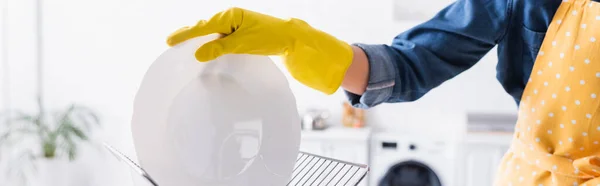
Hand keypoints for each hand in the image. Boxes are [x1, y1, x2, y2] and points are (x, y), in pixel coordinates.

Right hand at [166, 7, 353, 94]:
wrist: (291, 38)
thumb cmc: (269, 37)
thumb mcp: (243, 44)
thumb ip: (220, 48)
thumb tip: (198, 54)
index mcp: (230, 15)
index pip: (203, 26)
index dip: (186, 35)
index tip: (170, 41)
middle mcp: (231, 18)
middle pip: (205, 27)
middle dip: (189, 34)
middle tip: (171, 42)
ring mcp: (236, 25)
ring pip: (212, 32)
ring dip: (199, 38)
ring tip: (183, 45)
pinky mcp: (241, 33)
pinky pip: (221, 37)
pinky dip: (211, 42)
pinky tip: (206, 49)